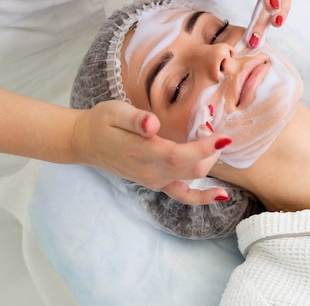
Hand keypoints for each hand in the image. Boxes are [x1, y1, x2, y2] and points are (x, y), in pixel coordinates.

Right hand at [70, 100, 231, 204]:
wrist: (85, 142)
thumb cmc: (102, 122)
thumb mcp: (115, 112)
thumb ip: (135, 120)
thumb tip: (152, 125)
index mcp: (143, 153)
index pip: (181, 155)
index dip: (205, 148)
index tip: (224, 136)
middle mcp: (152, 172)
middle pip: (194, 168)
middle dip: (210, 149)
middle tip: (209, 122)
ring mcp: (155, 181)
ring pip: (193, 178)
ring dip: (209, 161)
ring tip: (212, 139)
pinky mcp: (156, 183)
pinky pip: (183, 194)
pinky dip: (203, 197)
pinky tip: (222, 195)